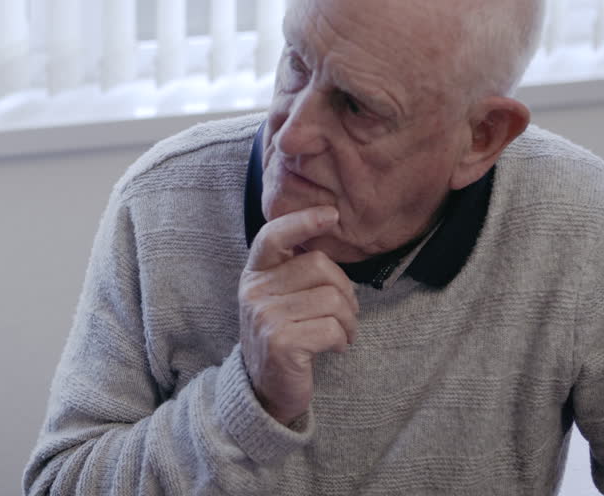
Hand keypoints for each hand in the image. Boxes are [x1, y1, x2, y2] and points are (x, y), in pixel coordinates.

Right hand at [238, 206, 358, 425]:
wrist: (264, 390)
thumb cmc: (282, 336)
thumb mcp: (278, 298)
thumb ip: (293, 270)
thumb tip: (328, 240)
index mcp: (254, 273)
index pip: (273, 235)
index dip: (303, 221)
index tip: (332, 214)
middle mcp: (254, 291)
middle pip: (319, 266)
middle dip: (345, 290)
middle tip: (346, 313)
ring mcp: (265, 316)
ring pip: (332, 299)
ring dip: (349, 320)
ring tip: (342, 333)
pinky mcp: (280, 342)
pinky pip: (332, 328)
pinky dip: (342, 339)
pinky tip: (335, 347)